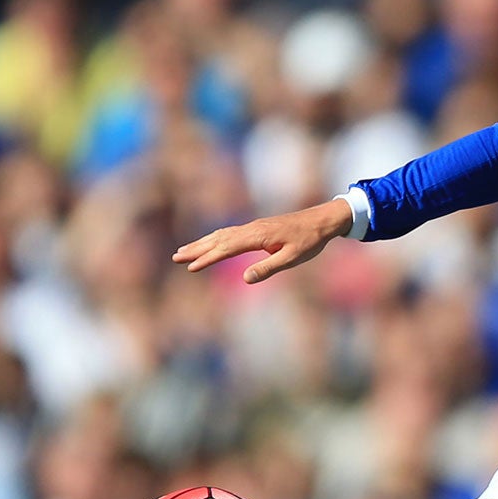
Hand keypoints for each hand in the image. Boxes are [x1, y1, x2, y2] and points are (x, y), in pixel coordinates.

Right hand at [172, 199, 351, 283]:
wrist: (322, 220)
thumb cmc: (310, 240)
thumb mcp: (292, 258)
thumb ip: (269, 268)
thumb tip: (245, 278)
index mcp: (258, 236)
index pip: (226, 248)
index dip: (208, 258)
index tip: (191, 267)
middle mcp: (251, 228)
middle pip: (218, 239)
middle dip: (196, 249)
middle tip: (175, 257)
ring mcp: (253, 226)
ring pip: (221, 234)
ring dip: (202, 243)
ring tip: (184, 251)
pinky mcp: (257, 228)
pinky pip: (230, 233)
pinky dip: (214, 238)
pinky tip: (209, 243)